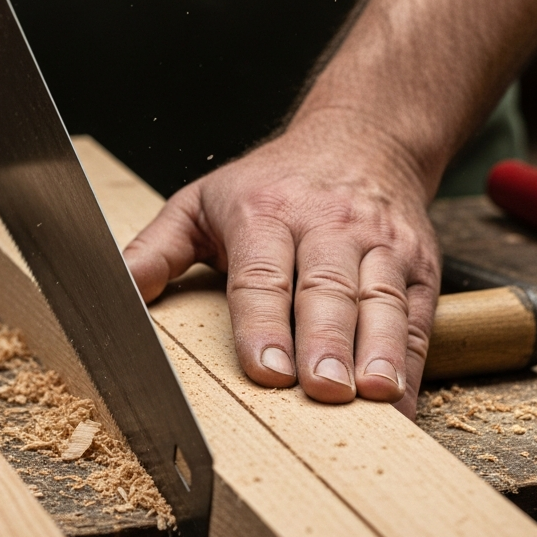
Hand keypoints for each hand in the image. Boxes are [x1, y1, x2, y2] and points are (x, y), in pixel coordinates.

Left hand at [124, 109, 440, 418]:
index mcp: (266, 212)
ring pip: (381, 300)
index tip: (266, 368)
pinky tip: (399, 400)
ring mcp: (379, 244)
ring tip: (373, 396)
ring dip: (379, 351)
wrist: (364, 136)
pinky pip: (416, 316)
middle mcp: (327, 224)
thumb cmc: (272, 181)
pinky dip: (411, 361)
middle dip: (326, 341)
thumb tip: (117, 290)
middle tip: (323, 389)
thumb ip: (156, 249)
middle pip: (327, 288)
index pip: (262, 273)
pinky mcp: (418, 264)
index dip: (264, 322)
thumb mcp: (201, 202)